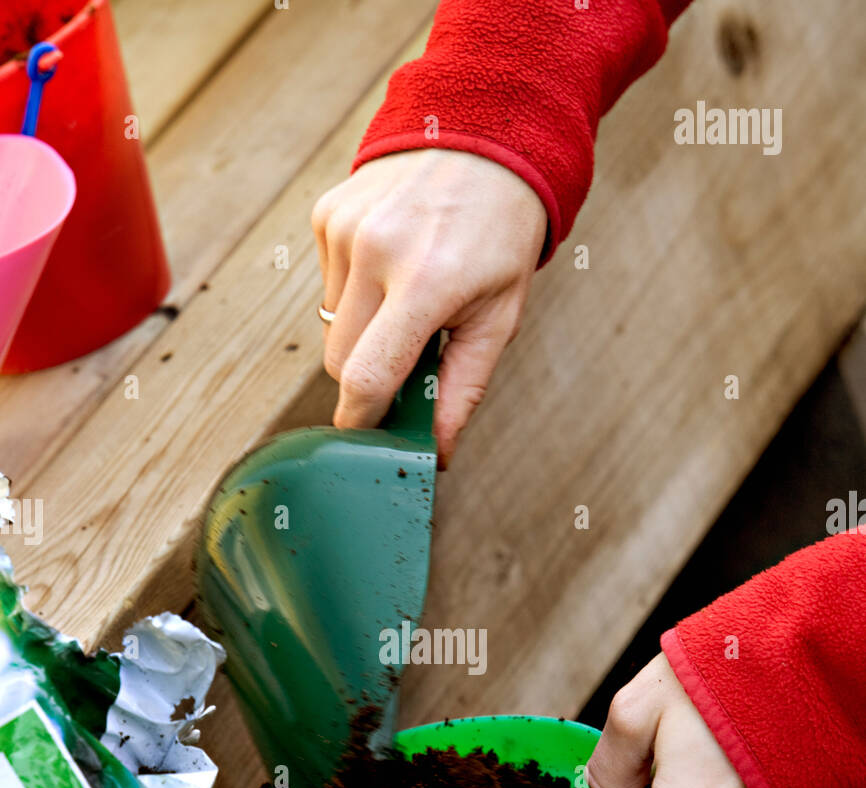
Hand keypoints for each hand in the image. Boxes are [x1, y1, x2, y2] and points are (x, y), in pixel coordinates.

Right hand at [311, 148, 547, 463]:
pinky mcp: (327, 213)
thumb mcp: (499, 317)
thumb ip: (464, 391)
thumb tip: (437, 455)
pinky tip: (391, 262)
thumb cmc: (500, 234)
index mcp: (426, 283)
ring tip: (408, 296)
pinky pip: (327, 285)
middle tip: (410, 362)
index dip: (361, 421)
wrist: (484, 135)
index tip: (369, 439)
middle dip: (368, 378)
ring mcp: (345, 228)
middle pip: (339, 362)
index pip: (366, 378)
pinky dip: (355, 290)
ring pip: (330, 326)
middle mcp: (376, 252)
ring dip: (363, 331)